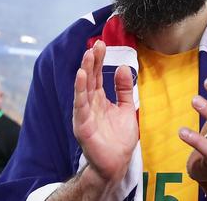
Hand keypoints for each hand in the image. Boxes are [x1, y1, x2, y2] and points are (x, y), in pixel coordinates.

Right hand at [73, 40, 138, 183]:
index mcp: (99, 100)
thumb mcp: (126, 108)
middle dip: (92, 61)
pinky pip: (80, 105)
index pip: (98, 75)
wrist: (116, 163)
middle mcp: (90, 104)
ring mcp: (84, 114)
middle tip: (97, 44)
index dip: (99, 60)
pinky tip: (81, 76)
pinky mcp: (82, 125)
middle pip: (90, 78)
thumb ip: (123, 89)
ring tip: (88, 55)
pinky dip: (80, 90)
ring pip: (83, 88)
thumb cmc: (119, 138)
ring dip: (85, 71)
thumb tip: (123, 67)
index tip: (102, 44)